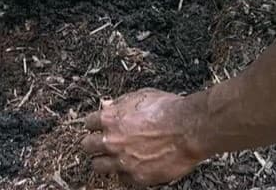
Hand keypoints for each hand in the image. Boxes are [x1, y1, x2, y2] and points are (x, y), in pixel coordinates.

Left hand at [81, 89, 201, 186]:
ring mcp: (123, 162)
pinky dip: (124, 173)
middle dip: (93, 143)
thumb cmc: (167, 108)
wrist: (188, 129)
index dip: (94, 123)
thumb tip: (106, 105)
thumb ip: (119, 103)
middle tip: (100, 143)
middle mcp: (112, 141)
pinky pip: (121, 179)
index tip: (98, 125)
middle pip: (87, 146)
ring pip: (99, 166)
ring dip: (103, 161)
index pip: (88, 123)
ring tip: (111, 158)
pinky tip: (131, 166)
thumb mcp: (140, 96)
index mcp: (110, 119)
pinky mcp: (137, 178)